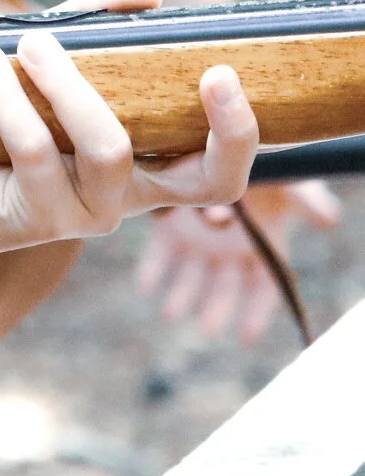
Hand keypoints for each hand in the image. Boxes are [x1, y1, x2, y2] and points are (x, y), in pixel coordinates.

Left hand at [0, 27, 257, 267]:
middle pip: (208, 181)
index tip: (223, 71)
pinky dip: (11, 98)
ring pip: (110, 147)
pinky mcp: (36, 217)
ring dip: (70, 84)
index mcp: (147, 165)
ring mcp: (86, 213)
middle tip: (211, 69)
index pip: (221, 170)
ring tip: (30, 41)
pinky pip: (35, 149)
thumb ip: (95, 28)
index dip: (241, 131)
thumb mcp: (45, 72)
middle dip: (223, 127)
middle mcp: (128, 196)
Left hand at [135, 179, 338, 342]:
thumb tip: (330, 219)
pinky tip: (146, 285)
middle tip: (208, 328)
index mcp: (261, 244)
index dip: (257, 312)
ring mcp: (199, 238)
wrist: (220, 140)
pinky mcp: (169, 226)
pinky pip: (159, 254)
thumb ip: (307, 200)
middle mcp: (229, 247)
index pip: (262, 287)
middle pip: (225, 288)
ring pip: (192, 276)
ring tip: (173, 312)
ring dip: (183, 295)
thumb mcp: (289, 179)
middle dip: (217, 308)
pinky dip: (152, 270)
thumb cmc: (265, 162)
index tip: (246, 335)